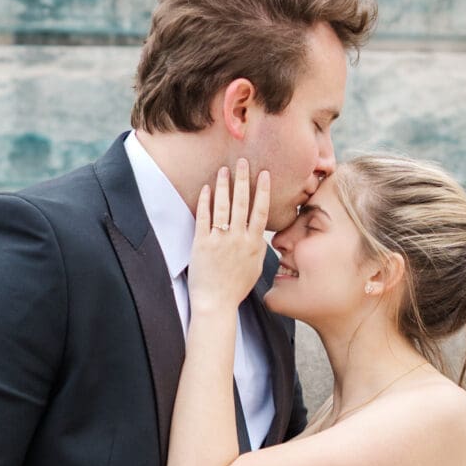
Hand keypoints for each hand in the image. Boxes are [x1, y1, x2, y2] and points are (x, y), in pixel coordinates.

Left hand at [190, 160, 270, 314]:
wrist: (216, 303)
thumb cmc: (236, 287)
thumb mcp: (255, 267)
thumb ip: (258, 247)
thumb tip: (260, 231)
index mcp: (254, 244)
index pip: (261, 211)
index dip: (262, 190)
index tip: (264, 174)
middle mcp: (238, 239)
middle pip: (242, 203)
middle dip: (243, 180)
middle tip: (243, 162)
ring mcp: (219, 240)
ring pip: (223, 206)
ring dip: (223, 186)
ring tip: (223, 170)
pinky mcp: (201, 243)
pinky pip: (203, 217)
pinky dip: (205, 201)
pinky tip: (205, 189)